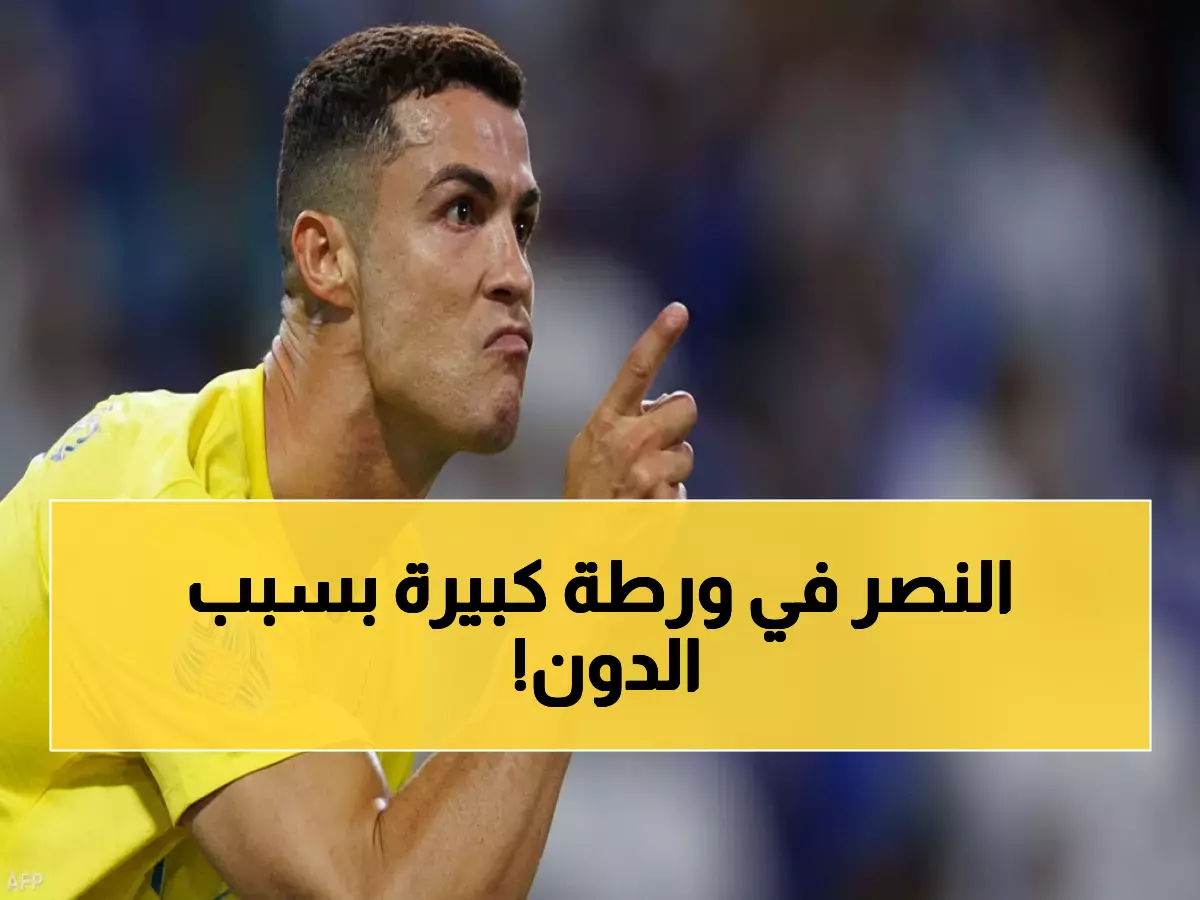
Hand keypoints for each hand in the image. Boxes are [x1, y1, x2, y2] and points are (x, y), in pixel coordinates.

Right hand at [564, 303, 695, 498]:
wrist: (584, 553)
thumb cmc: (585, 500)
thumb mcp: (588, 451)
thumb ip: (621, 423)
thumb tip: (665, 404)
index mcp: (604, 424)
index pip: (636, 370)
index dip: (658, 337)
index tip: (678, 310)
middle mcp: (629, 442)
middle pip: (684, 406)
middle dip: (676, 425)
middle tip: (653, 448)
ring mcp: (651, 473)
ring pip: (687, 451)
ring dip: (671, 468)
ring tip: (640, 488)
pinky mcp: (669, 500)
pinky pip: (683, 487)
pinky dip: (669, 498)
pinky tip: (645, 510)